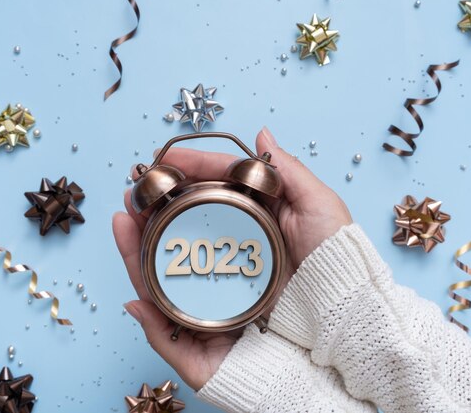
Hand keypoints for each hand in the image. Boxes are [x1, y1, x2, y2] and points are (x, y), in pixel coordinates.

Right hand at [112, 127, 350, 389]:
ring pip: (165, 274)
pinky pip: (170, 325)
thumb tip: (261, 135)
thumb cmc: (339, 264)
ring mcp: (217, 297)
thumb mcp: (319, 208)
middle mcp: (230, 259)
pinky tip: (135, 284)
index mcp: (253, 227)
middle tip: (133, 195)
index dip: (188, 173)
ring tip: (123, 223)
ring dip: (136, 251)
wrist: (346, 321)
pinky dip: (148, 310)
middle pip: (179, 234)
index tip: (164, 160)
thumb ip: (289, 171)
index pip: (212, 195)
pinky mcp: (210, 334)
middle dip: (150, 212)